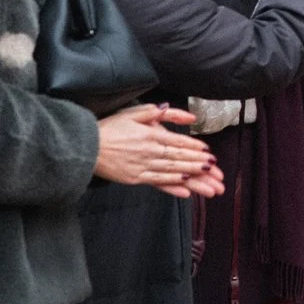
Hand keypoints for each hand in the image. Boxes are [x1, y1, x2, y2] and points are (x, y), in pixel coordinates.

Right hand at [94, 105, 221, 196]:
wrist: (87, 146)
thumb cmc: (113, 127)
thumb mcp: (139, 112)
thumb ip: (166, 113)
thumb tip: (190, 118)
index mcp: (152, 135)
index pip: (179, 143)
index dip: (196, 148)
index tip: (210, 154)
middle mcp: (150, 151)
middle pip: (180, 159)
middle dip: (200, 166)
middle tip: (216, 172)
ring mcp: (143, 166)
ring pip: (172, 172)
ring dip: (192, 178)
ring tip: (208, 183)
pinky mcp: (135, 179)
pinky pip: (158, 183)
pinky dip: (172, 186)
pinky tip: (186, 191)